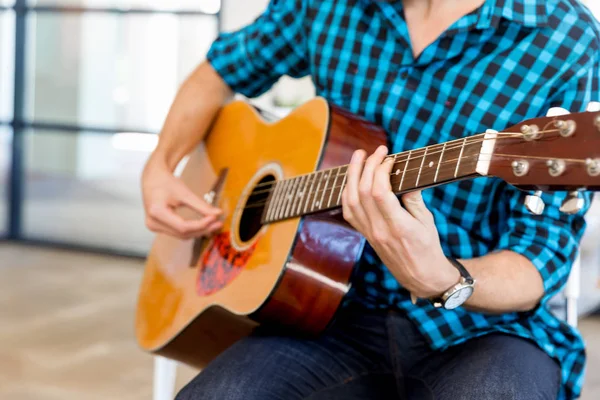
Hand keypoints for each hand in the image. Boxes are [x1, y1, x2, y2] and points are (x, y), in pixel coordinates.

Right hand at [141, 155, 222, 238]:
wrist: (153, 179)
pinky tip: (204, 225)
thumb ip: (201, 205)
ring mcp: (154, 227)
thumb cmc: (166, 182)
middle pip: (182, 233)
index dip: (201, 225)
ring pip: (181, 235)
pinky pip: (178, 232)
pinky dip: (192, 230)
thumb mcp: (184, 192)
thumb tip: (218, 214)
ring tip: (214, 224)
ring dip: (198, 231)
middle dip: (202, 229)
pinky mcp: (159, 227)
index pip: (183, 226)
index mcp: (157, 212)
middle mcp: (153, 223)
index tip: (215, 218)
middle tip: (218, 223)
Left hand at [341, 146, 458, 298]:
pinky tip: (353, 179)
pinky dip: (348, 192)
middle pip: (362, 192)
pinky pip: (349, 211)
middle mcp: (379, 230)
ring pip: (350, 200)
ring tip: (359, 157)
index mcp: (398, 226)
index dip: (381, 170)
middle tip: (376, 151)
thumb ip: (414, 199)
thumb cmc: (428, 247)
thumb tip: (405, 176)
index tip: (390, 158)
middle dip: (367, 166)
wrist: (420, 276)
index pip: (380, 192)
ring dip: (352, 176)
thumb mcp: (427, 221)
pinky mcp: (365, 234)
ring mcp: (369, 233)